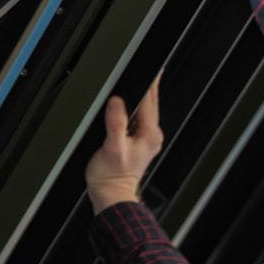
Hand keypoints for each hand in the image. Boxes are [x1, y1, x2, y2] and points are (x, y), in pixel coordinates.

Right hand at [86, 77, 162, 213]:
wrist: (110, 195)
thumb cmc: (111, 177)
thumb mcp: (111, 147)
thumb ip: (116, 123)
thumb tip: (117, 102)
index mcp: (149, 134)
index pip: (150, 101)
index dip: (149, 83)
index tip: (152, 69)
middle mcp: (151, 136)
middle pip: (150, 104)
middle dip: (148, 87)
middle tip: (149, 69)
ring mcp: (146, 139)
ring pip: (145, 111)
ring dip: (141, 97)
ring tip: (138, 82)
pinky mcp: (137, 142)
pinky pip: (138, 119)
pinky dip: (135, 109)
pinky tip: (128, 105)